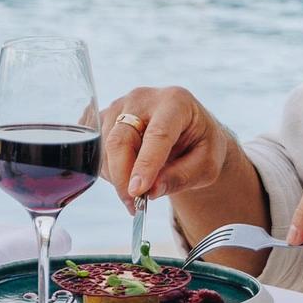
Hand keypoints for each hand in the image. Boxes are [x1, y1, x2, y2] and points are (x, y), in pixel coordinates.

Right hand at [100, 87, 239, 204]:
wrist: (189, 130)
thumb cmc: (201, 145)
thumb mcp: (206, 166)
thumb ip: (181, 177)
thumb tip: (151, 191)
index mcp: (176, 102)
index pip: (157, 134)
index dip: (146, 164)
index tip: (138, 191)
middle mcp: (143, 98)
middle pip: (121, 139)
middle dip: (122, 176)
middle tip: (134, 205)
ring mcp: (119, 104)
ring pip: (104, 146)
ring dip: (116, 176)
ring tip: (136, 192)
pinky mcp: (104, 115)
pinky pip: (96, 147)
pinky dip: (108, 169)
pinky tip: (126, 174)